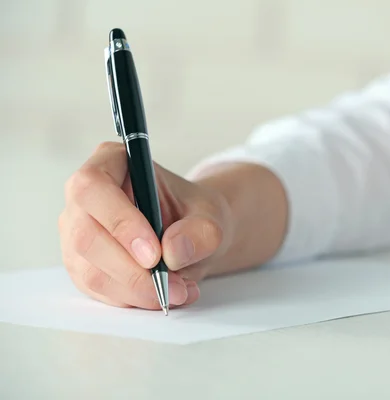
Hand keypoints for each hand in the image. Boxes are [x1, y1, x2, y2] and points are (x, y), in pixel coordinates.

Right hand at [58, 141, 233, 308]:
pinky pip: (98, 291)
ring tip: (178, 292)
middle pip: (86, 236)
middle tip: (172, 285)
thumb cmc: (194, 214)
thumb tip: (173, 251)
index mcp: (111, 162)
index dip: (119, 222)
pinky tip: (163, 295)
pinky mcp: (82, 266)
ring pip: (90, 270)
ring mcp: (77, 232)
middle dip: (131, 270)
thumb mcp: (211, 217)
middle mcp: (84, 197)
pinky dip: (132, 299)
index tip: (153, 254)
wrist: (191, 235)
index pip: (93, 186)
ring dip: (136, 290)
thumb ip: (199, 232)